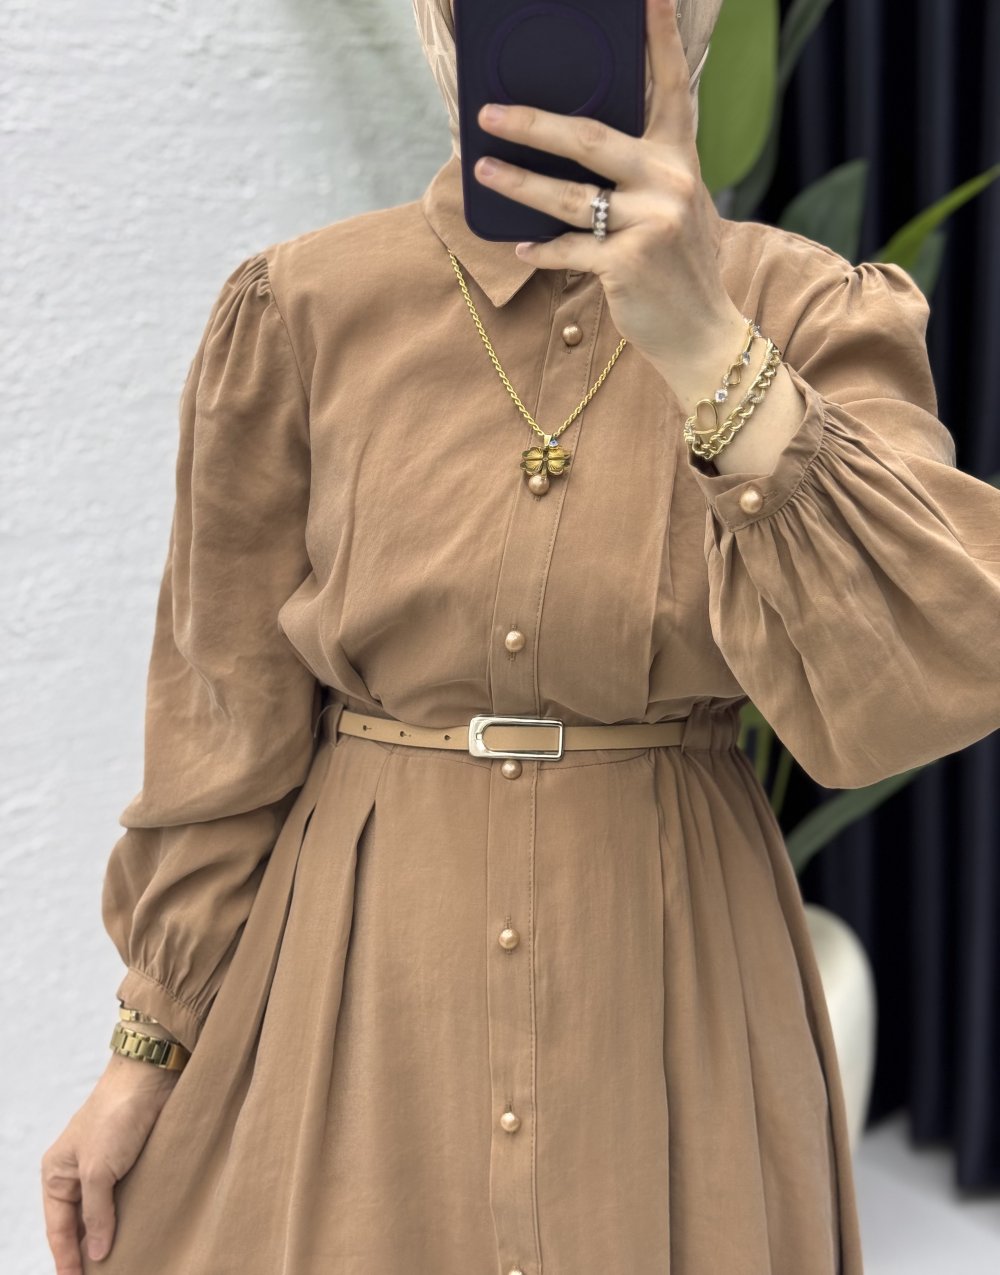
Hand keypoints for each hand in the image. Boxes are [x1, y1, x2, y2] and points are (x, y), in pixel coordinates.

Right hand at [41, 1052, 179, 1271]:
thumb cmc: (116, 1117)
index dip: (66, 1260)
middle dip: (86, 1252)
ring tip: (121, 1265)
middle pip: (77, 1224)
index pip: (58, 1229)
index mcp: (57, 1173)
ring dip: (108, 1237)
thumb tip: (96, 1254)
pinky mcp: (131, 1161)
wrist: (151, 1077)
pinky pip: (125, 1199)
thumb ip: (96, 1213)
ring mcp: (105, 1167)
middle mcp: (77, 1172)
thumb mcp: (99, 1170)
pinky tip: (137, 1235)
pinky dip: (128, 1219)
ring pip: (102, 1213)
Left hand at [473, 0, 739, 375]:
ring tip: (485, 171)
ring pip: (567, 197)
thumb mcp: (677, 209)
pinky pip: (568, 250)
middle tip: (489, 114)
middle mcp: (668, 184)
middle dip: (533, 125)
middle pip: (588, 139)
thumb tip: (583, 155)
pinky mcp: (627, 264)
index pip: (670, 89)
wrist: (703, 332)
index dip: (659, 40)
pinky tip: (520, 248)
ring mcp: (649, 224)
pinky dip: (541, 251)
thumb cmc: (680, 268)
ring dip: (518, 185)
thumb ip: (644, 177)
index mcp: (680, 161)